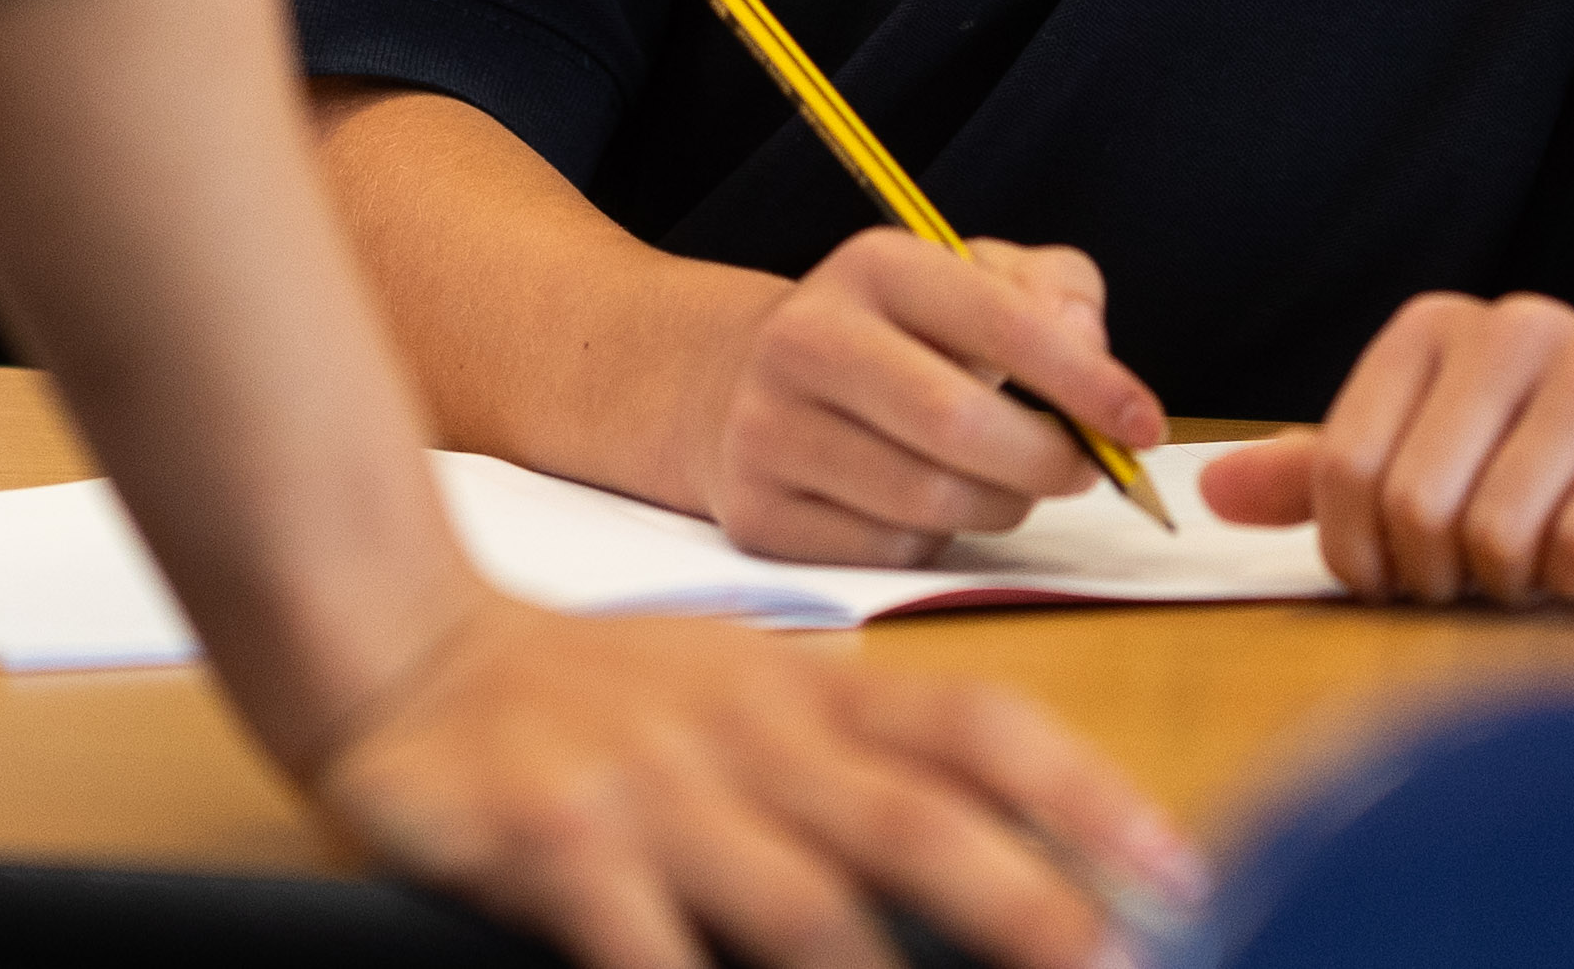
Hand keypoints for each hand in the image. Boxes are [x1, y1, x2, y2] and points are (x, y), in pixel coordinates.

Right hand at [311, 589, 1202, 968]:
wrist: (396, 637)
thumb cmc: (594, 689)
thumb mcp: (741, 689)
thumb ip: (858, 759)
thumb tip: (1013, 849)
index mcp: (804, 691)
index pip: (976, 724)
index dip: (1082, 795)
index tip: (1176, 869)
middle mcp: (745, 733)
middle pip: (912, 824)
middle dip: (1026, 908)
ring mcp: (649, 788)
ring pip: (797, 904)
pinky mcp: (551, 841)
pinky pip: (642, 949)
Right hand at [697, 231, 1164, 567]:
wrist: (752, 387)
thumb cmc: (901, 336)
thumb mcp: (975, 281)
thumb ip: (1054, 293)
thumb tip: (1089, 346)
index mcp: (873, 266)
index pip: (999, 320)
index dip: (1087, 379)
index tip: (1145, 423)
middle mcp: (805, 339)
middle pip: (957, 422)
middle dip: (1048, 458)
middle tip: (1089, 469)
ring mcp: (769, 431)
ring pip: (928, 498)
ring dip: (1002, 504)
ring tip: (1010, 482)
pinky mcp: (758, 514)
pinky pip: (886, 549)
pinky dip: (935, 540)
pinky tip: (931, 506)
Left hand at [1200, 291, 1573, 603]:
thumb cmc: (1561, 475)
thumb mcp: (1434, 469)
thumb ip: (1324, 478)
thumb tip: (1211, 493)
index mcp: (1437, 328)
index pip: (1344, 470)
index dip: (1362, 557)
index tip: (1402, 575)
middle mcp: (1517, 326)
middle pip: (1416, 506)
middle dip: (1440, 577)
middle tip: (1482, 576)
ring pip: (1497, 532)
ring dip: (1513, 584)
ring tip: (1543, 560)